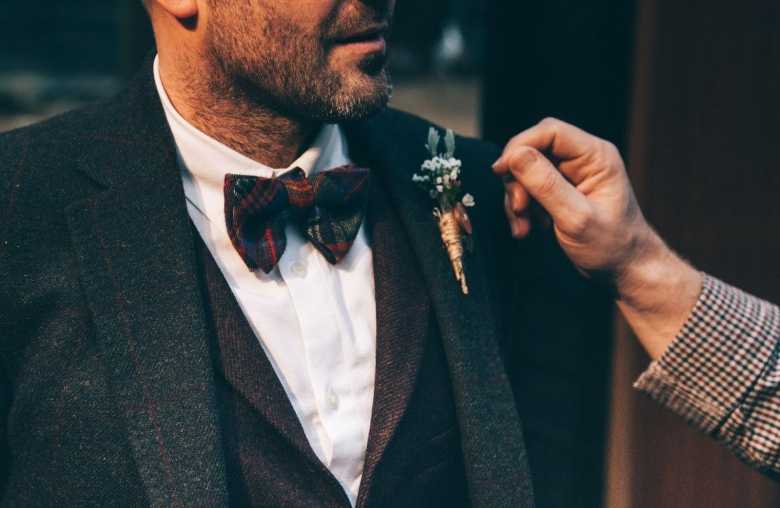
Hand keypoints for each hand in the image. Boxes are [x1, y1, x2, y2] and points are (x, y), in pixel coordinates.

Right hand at [492, 117, 649, 281]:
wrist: (624, 270)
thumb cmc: (612, 246)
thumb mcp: (576, 217)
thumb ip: (545, 184)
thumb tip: (515, 155)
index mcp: (595, 156)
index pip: (550, 131)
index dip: (520, 146)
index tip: (501, 170)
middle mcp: (583, 160)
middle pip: (534, 149)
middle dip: (517, 179)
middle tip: (519, 208)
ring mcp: (571, 176)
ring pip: (526, 171)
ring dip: (517, 198)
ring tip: (523, 225)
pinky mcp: (560, 192)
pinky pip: (529, 189)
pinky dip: (521, 209)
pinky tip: (527, 228)